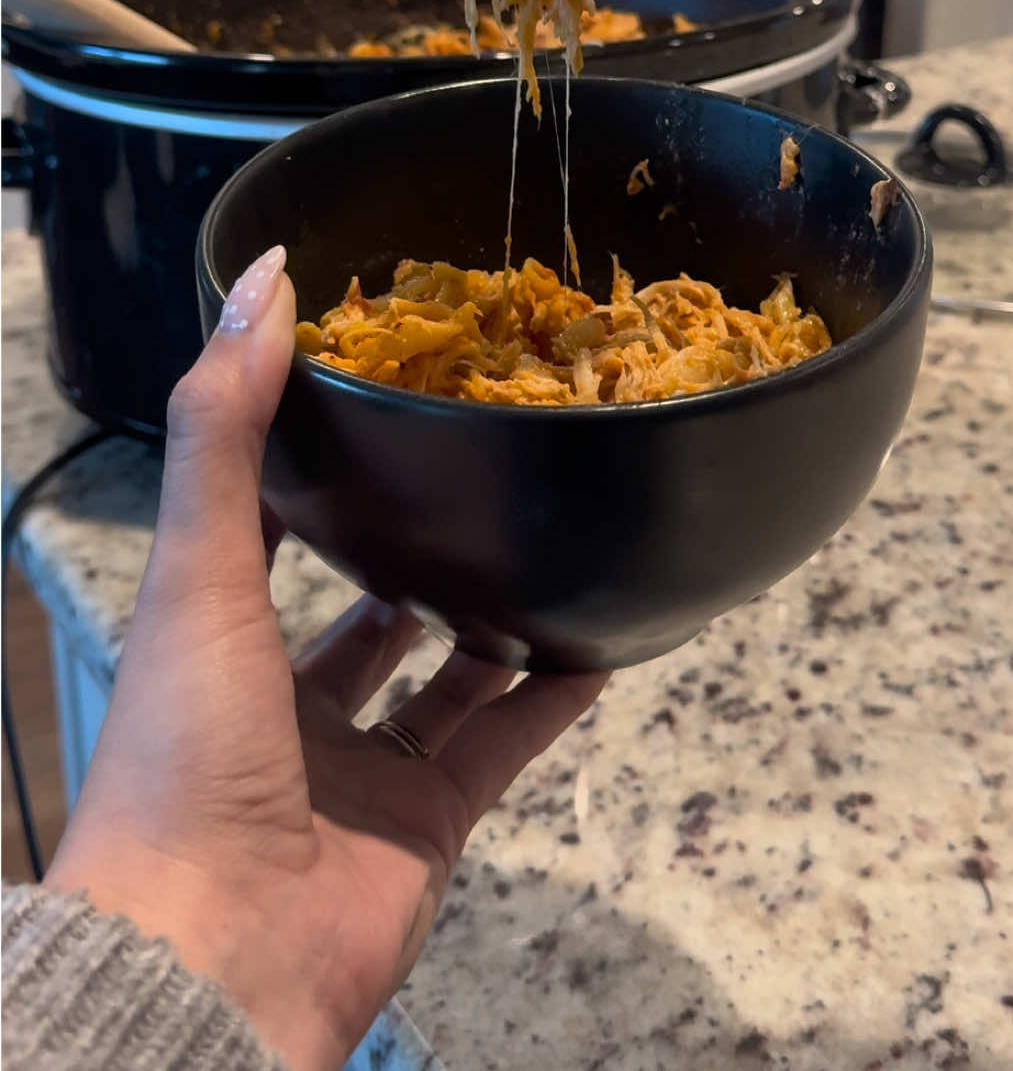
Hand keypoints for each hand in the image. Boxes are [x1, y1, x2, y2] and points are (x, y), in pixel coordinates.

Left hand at [44, 245, 605, 1070]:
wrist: (218, 956)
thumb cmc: (185, 757)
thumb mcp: (199, 569)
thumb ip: (223, 425)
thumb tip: (259, 283)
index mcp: (215, 641)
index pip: (259, 532)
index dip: (304, 470)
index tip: (366, 402)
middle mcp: (282, 703)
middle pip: (356, 610)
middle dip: (406, 548)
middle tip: (473, 473)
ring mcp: (358, 767)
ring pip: (439, 675)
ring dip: (486, 616)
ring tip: (538, 541)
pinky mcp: (425, 820)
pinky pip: (503, 742)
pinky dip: (551, 694)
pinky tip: (599, 637)